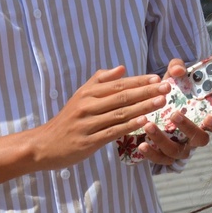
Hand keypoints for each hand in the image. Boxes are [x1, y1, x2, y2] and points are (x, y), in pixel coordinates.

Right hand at [29, 66, 170, 169]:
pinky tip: (144, 121)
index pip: (119, 84)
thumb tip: (122, 68)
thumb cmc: (69, 118)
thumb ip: (101, 80)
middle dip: (147, 91)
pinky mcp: (87, 141)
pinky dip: (129, 126)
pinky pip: (112, 132)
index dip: (140, 81)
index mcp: (88, 93)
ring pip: (120, 113)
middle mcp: (87, 106)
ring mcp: (87, 124)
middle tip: (167, 88)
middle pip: (122, 97)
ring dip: (143, 107)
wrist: (44, 145)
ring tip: (162, 102)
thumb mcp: (81, 95)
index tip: (158, 78)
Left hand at [136, 58, 211, 164]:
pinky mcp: (166, 156)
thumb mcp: (175, 77)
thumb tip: (178, 71)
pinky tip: (141, 144)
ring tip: (148, 125)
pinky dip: (152, 154)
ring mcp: (182, 148)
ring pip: (177, 151)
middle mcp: (196, 136)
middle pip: (200, 139)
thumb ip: (178, 68)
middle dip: (187, 128)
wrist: (154, 105)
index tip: (209, 118)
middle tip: (174, 115)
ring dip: (162, 140)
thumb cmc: (171, 91)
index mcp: (206, 118)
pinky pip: (161, 160)